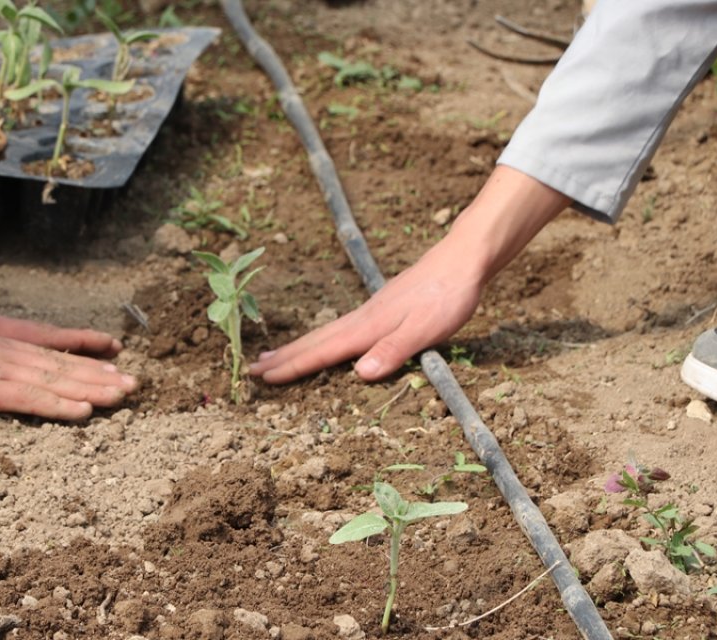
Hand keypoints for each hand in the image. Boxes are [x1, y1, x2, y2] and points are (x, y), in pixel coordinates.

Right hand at [0, 319, 137, 420]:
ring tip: (125, 394)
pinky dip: (62, 406)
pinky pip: (34, 400)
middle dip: (101, 374)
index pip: (50, 349)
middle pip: (64, 365)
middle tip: (134, 382)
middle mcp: (8, 353)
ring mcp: (2, 370)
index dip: (83, 355)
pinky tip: (86, 412)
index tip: (110, 359)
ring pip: (59, 381)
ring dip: (94, 389)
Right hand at [249, 249, 482, 382]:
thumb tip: (359, 374)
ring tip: (272, 356)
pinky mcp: (379, 309)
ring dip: (297, 347)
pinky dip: (319, 338)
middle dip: (284, 357)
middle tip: (253, 369)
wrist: (463, 260)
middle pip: (315, 341)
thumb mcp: (426, 330)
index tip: (265, 377)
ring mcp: (369, 311)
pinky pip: (338, 328)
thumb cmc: (447, 297)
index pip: (324, 352)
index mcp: (369, 327)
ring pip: (324, 333)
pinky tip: (321, 341)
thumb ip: (393, 352)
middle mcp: (362, 319)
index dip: (294, 366)